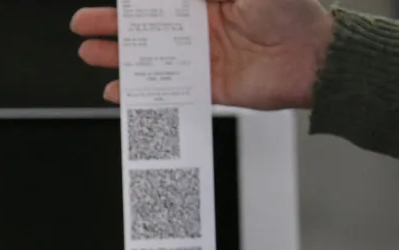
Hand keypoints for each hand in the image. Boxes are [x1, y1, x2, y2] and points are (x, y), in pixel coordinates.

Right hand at [71, 0, 334, 109]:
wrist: (316, 59)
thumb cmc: (292, 12)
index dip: (135, 1)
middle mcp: (201, 26)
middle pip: (146, 25)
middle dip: (112, 24)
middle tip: (83, 23)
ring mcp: (202, 57)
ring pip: (151, 57)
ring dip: (119, 55)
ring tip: (89, 53)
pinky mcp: (209, 87)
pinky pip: (169, 90)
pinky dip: (143, 92)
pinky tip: (120, 91)